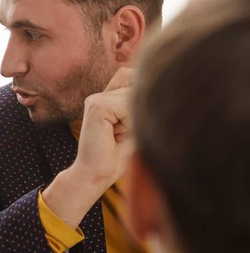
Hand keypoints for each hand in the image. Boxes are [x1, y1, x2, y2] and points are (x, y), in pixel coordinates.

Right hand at [72, 66, 133, 189]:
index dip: (139, 97)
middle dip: (138, 107)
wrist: (95, 175)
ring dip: (135, 117)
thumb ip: (138, 108)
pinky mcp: (96, 106)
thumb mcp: (134, 129)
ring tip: (121, 134)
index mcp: (106, 98)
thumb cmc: (117, 157)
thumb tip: (156, 91)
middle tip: (125, 132)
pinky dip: (129, 123)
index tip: (129, 128)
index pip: (132, 77)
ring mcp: (96, 99)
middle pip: (135, 82)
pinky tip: (117, 135)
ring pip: (133, 95)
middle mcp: (99, 95)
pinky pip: (127, 105)